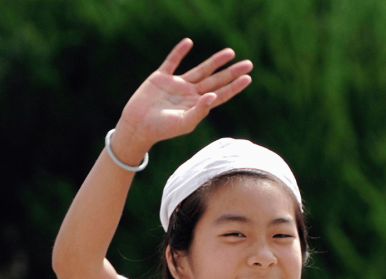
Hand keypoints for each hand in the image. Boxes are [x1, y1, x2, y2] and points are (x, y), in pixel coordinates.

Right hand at [111, 39, 252, 160]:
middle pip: (215, 80)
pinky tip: (188, 43)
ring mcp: (176, 85)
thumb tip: (214, 95)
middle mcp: (190, 94)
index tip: (248, 78)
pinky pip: (172, 62)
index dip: (234, 87)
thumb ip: (200, 110)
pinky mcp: (161, 78)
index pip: (220, 94)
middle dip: (231, 72)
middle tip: (248, 63)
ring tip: (230, 53)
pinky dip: (179, 52)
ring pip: (200, 70)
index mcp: (197, 106)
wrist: (137, 126)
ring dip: (215, 61)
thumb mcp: (184, 122)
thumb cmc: (161, 129)